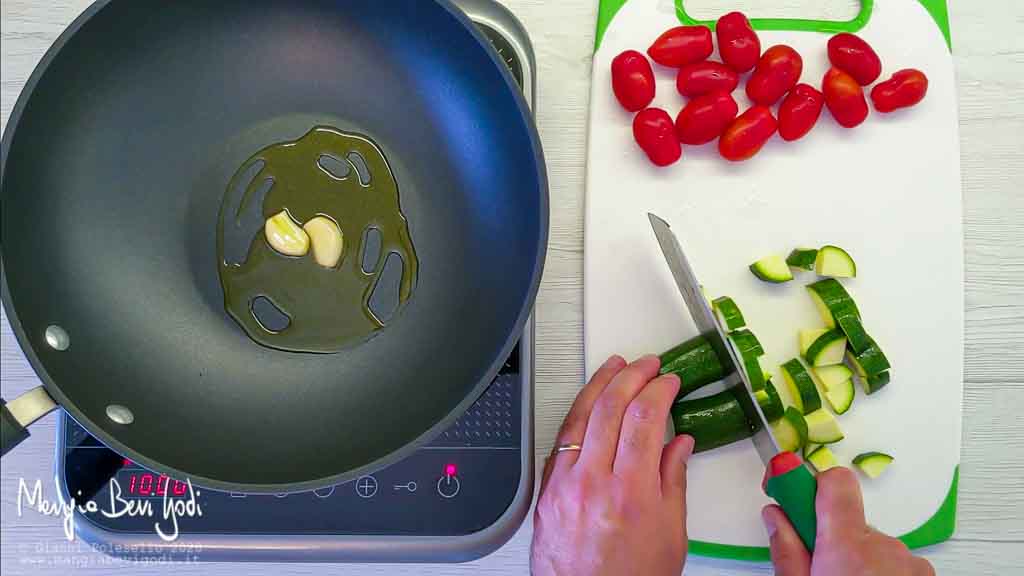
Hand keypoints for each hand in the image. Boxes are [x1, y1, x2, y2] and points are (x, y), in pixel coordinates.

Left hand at [530, 355, 693, 575]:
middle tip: (647, 365)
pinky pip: (561, 439)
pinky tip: (589, 402)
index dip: (658, 390)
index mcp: (632, 493)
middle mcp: (594, 483)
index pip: (645, 418)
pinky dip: (577, 414)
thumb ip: (673, 480)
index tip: (669, 382)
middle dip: (632, 376)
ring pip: (580, 416)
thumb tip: (679, 443)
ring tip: (615, 367)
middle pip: (611, 407)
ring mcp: (565, 484)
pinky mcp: (547, 490)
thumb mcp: (671, 534)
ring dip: (599, 384)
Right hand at [764, 467, 934, 575]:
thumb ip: (787, 549)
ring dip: (859, 562)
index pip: (835, 482)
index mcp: (847, 546)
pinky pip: (895, 563)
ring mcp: (910, 563)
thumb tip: (776, 516)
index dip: (812, 484)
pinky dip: (880, 575)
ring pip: (873, 545)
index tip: (794, 492)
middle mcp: (884, 548)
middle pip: (849, 520)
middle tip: (817, 567)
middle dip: (831, 536)